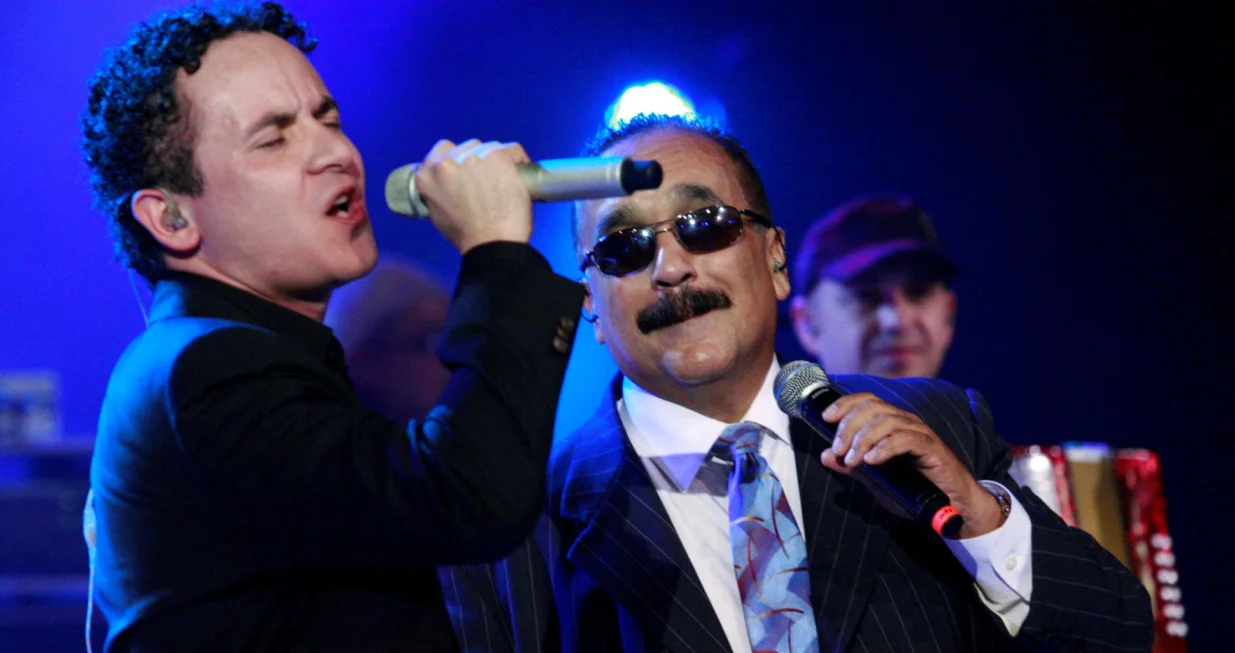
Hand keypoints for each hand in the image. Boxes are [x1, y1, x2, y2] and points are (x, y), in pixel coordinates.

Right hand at [412, 139, 532, 252]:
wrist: (492, 243)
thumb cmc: (466, 235)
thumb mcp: (438, 213)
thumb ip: (438, 191)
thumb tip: (449, 185)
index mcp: (427, 175)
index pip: (441, 151)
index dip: (456, 161)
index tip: (466, 172)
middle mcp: (447, 161)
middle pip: (465, 148)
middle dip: (475, 161)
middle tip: (485, 181)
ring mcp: (473, 157)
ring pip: (488, 147)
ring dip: (495, 161)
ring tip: (503, 181)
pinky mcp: (498, 157)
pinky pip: (513, 149)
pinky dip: (518, 160)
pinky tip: (520, 173)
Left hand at [819, 392, 1005, 538]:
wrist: (951, 506)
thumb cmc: (914, 489)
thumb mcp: (875, 479)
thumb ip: (852, 466)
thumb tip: (825, 455)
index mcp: (891, 423)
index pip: (866, 401)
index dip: (845, 404)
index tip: (825, 417)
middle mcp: (905, 422)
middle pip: (872, 408)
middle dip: (849, 426)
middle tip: (837, 450)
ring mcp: (919, 432)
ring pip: (886, 421)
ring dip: (863, 439)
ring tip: (852, 460)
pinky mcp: (931, 447)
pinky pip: (906, 439)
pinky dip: (885, 447)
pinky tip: (872, 460)